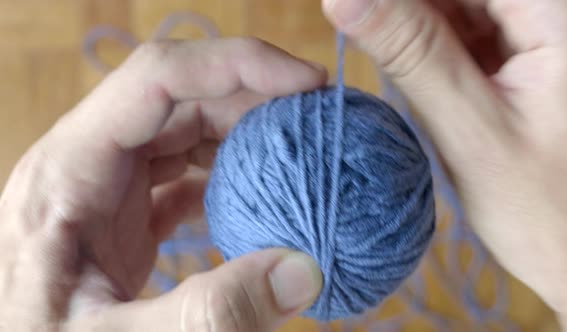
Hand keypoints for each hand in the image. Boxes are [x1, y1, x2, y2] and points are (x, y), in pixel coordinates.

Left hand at [0, 38, 324, 330]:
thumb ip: (207, 313)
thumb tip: (303, 271)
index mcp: (70, 168)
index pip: (156, 79)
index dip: (235, 65)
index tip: (306, 82)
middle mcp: (88, 161)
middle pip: (181, 99)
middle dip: (254, 97)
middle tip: (317, 119)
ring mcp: (106, 185)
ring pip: (184, 130)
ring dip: (243, 134)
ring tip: (298, 150)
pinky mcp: (123, 211)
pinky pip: (181, 172)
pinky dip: (226, 173)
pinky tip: (260, 190)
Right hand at [323, 0, 566, 329]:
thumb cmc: (551, 212)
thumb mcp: (471, 131)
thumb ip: (410, 54)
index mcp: (559, 12)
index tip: (343, 9)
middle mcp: (558, 11)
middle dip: (403, 12)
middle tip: (358, 36)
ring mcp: (542, 31)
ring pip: (457, 6)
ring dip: (412, 27)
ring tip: (389, 65)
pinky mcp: (525, 55)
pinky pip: (466, 30)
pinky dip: (431, 46)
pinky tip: (413, 70)